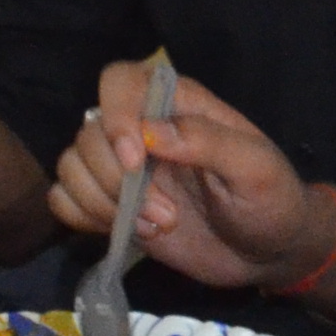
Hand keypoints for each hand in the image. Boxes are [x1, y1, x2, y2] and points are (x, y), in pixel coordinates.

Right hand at [53, 63, 324, 287]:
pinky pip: (64, 199)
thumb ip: (208, 141)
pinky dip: (84, 216)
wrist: (269, 254)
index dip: (116, 116)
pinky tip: (128, 232)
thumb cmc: (271, 201)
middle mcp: (142, 130)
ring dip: (103, 203)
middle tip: (167, 214)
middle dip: (117, 181)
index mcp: (178, 105)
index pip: (120, 81)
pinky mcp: (110, 205)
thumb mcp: (256, 168)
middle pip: (88, 133)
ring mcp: (123, 170)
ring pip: (71, 166)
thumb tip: (150, 132)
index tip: (135, 161)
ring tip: (157, 225)